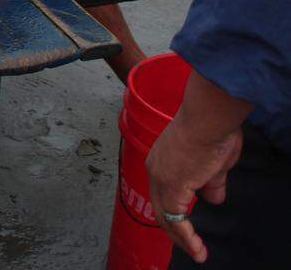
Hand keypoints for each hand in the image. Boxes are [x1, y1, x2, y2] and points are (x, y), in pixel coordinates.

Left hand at [146, 112, 242, 262]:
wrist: (209, 118)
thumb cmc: (213, 130)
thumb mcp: (215, 161)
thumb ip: (212, 181)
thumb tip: (214, 197)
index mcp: (163, 158)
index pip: (163, 189)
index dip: (176, 207)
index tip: (187, 223)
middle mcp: (156, 168)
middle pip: (159, 205)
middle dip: (173, 227)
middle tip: (189, 244)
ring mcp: (161, 178)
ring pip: (165, 215)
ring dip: (181, 237)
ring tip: (197, 252)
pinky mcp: (171, 187)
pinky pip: (176, 219)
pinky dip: (186, 237)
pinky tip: (197, 249)